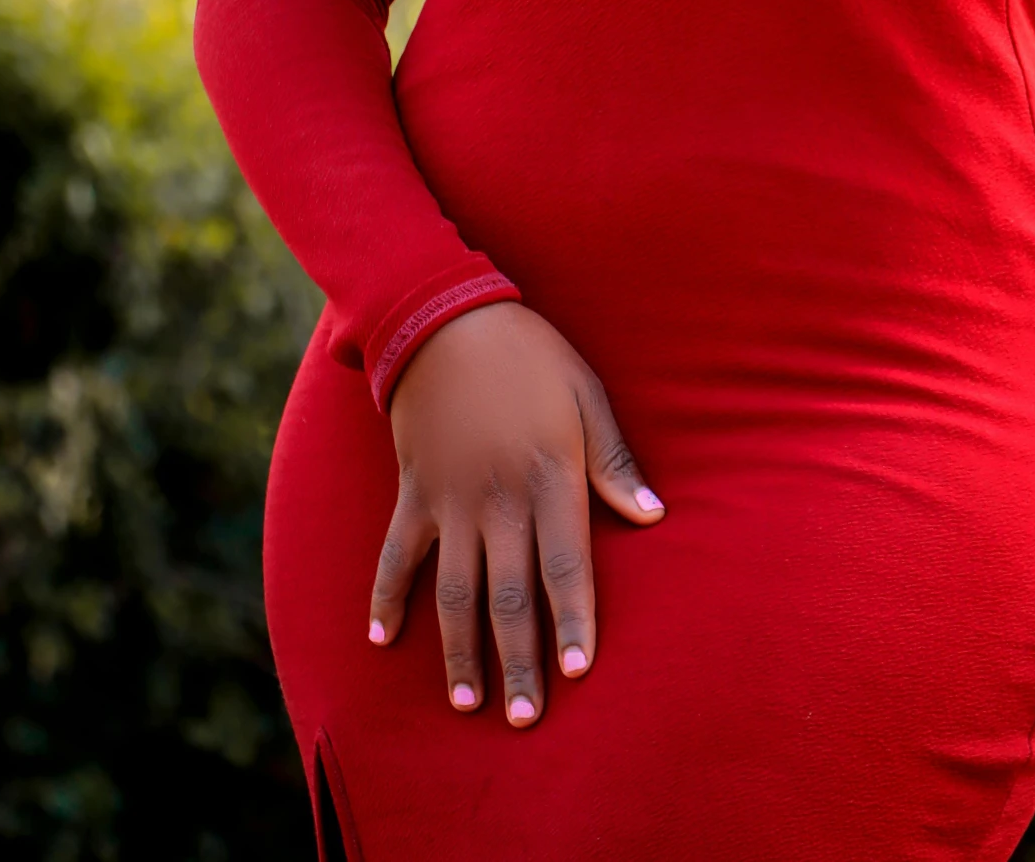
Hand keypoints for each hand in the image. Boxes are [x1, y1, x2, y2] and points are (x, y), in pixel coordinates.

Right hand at [367, 301, 663, 726]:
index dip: (574, 621)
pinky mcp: (412, 491)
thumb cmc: (528, 353)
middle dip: (519, 661)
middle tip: (527, 719)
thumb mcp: (583, 393)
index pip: (566, 566)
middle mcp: (497, 499)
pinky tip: (381, 639)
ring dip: (460, 652)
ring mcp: (449, 499)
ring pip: (455, 592)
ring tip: (468, 704)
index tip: (580, 672)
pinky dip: (385, 597)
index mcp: (548, 475)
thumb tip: (653, 516)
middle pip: (509, 596)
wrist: (444, 315)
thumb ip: (613, 459)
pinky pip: (395, 555)